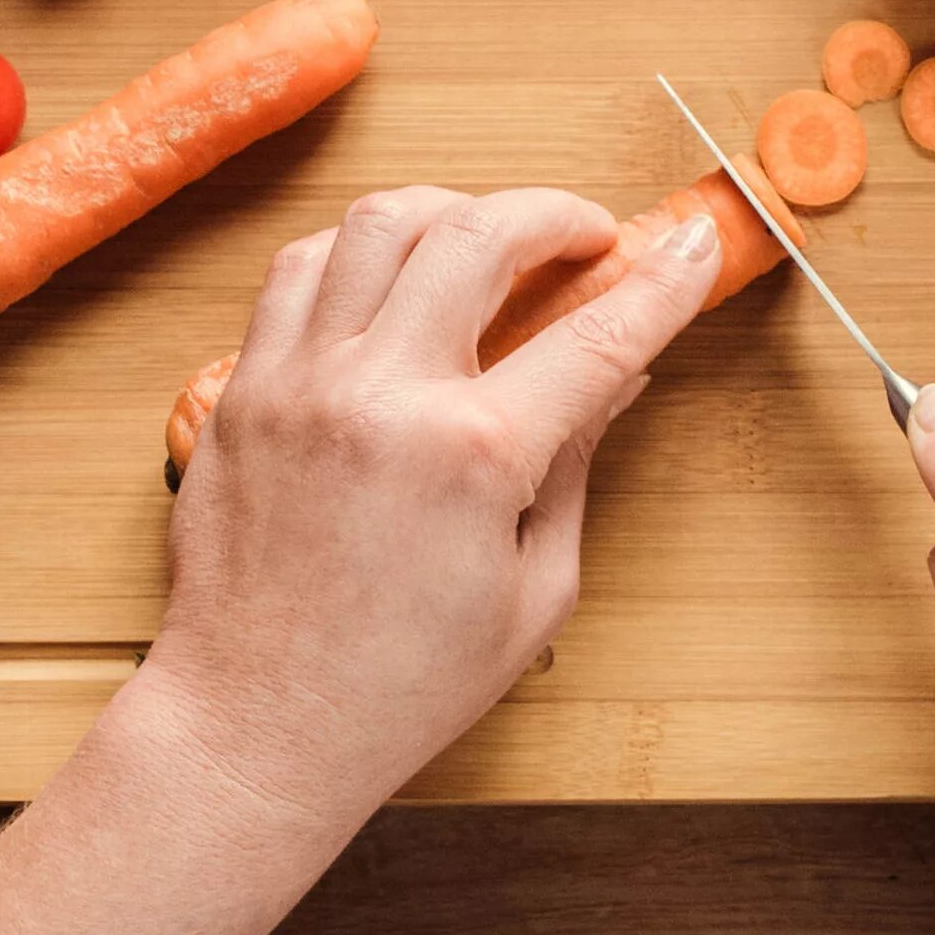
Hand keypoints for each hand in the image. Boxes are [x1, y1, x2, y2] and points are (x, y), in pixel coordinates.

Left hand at [144, 184, 720, 839]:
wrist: (256, 724)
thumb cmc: (400, 685)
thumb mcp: (533, 591)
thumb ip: (578, 465)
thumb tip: (619, 375)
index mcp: (471, 455)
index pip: (595, 336)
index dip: (659, 283)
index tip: (691, 245)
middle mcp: (382, 393)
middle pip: (479, 233)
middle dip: (552, 214)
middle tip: (584, 236)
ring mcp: (302, 380)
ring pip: (378, 222)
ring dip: (452, 210)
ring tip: (487, 238)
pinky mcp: (243, 386)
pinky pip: (299, 267)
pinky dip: (356, 247)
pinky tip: (391, 272)